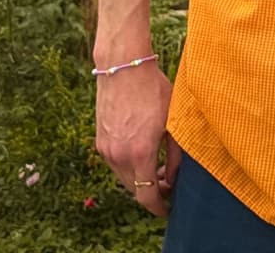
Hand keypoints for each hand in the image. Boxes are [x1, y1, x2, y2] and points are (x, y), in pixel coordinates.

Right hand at [94, 60, 176, 218]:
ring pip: (124, 177)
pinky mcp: (99, 141)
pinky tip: (142, 153)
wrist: (123, 67)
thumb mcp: (172, 121)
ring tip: (158, 167)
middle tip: (169, 183)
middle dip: (152, 192)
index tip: (168, 208)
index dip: (158, 207)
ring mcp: (106, 150)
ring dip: (139, 178)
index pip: (147, 196)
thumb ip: (175, 154)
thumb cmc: (153, 90)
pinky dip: (128, 166)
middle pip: (134, 190)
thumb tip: (174, 176)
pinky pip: (115, 163)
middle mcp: (118, 156)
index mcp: (140, 153)